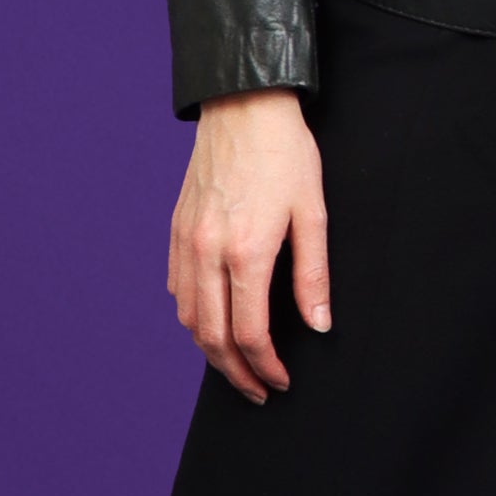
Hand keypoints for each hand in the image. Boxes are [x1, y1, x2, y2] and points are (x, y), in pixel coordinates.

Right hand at [168, 89, 329, 399]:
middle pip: (212, 337)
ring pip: (188, 317)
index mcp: (246, 252)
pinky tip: (212, 321)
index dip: (266, 367)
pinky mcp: (176, 229)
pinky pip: (178, 288)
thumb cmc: (285, 154)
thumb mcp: (312, 213)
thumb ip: (313, 276)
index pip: (250, 333)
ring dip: (210, 350)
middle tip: (258, 390)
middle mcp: (207, 252)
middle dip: (235, 373)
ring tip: (237, 364)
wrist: (243, 104)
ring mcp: (186, 241)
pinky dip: (192, 316)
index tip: (281, 382)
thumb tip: (318, 327)